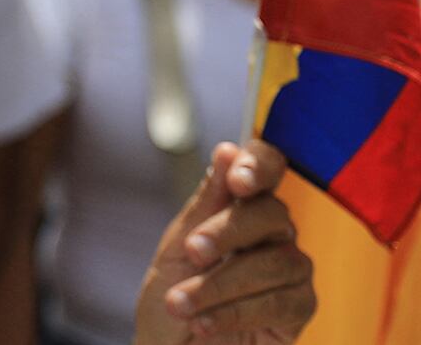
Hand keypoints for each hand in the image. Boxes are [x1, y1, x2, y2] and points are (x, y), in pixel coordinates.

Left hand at [132, 140, 312, 344]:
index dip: (260, 166)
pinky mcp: (300, 309)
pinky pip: (282, 302)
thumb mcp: (176, 248)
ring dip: (221, 283)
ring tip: (180, 303)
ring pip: (279, 261)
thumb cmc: (172, 298)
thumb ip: (206, 203)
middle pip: (273, 214)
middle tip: (191, 252)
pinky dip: (235, 312)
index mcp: (241, 206)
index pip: (267, 168)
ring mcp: (293, 271)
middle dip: (228, 232)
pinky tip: (203, 323)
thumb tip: (228, 148)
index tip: (238, 180)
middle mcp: (275, 233)